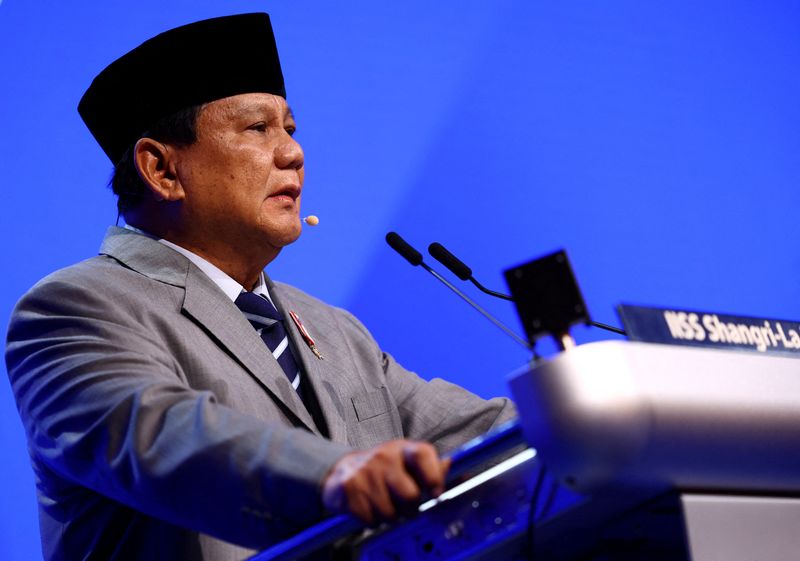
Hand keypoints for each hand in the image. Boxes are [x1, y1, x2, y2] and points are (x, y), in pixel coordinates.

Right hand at [321, 439, 450, 525]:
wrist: (344, 470)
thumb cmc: (386, 469)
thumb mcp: (409, 463)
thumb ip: (435, 469)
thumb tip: (465, 474)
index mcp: (404, 449)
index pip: (424, 454)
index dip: (434, 476)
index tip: (435, 493)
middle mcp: (384, 456)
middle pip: (410, 495)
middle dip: (410, 508)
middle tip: (405, 505)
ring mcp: (365, 471)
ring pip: (389, 512)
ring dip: (390, 516)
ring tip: (385, 504)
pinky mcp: (348, 487)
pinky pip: (369, 519)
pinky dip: (372, 520)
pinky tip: (370, 507)